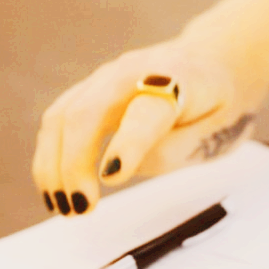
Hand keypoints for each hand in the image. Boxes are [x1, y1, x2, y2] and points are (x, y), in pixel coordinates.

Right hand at [33, 38, 257, 215]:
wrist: (213, 60)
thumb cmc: (217, 103)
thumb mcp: (218, 131)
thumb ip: (174, 149)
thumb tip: (116, 170)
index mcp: (179, 79)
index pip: (146, 111)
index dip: (128, 143)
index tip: (112, 178)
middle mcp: (134, 71)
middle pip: (88, 111)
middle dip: (74, 163)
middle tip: (79, 208)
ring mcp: (105, 77)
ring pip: (61, 115)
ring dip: (52, 165)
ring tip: (63, 208)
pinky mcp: (88, 90)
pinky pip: (57, 121)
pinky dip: (49, 158)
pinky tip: (54, 190)